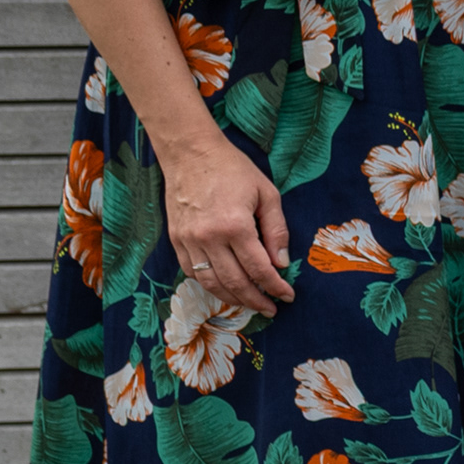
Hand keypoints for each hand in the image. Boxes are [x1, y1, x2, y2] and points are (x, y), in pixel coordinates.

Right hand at [164, 127, 295, 310]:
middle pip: (234, 283)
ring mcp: (188, 240)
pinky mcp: (176, 239)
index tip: (287, 296)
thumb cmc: (233, 170)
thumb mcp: (267, 194)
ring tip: (249, 305)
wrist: (190, 154)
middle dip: (255, 301)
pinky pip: (191, 272)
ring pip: (210, 283)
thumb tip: (282, 264)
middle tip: (271, 309)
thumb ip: (276, 231)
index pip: (259, 269)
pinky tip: (224, 288)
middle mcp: (208, 238)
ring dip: (231, 299)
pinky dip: (208, 284)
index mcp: (235, 226)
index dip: (275, 287)